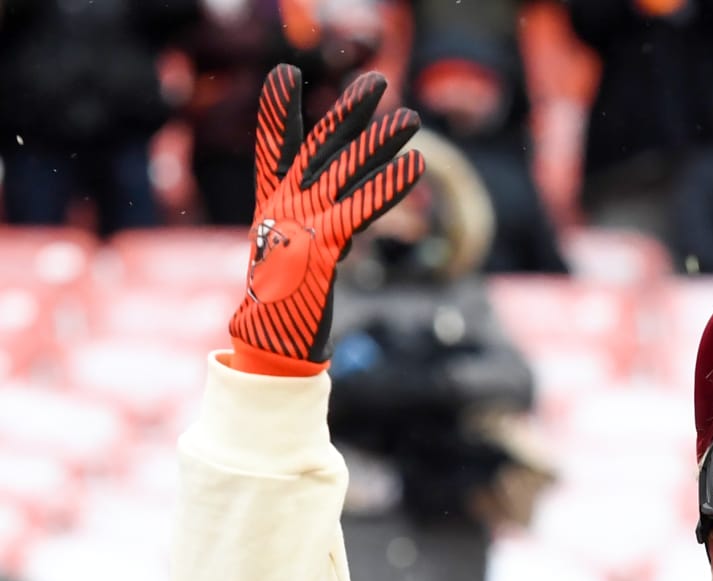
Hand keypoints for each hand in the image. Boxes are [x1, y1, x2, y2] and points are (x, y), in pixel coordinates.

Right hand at [228, 66, 424, 374]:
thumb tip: (343, 235)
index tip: (284, 74)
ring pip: (346, 170)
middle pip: (320, 148)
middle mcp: (282, 208)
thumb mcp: (292, 264)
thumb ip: (313, 240)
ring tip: (411, 114)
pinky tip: (417, 163)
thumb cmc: (282, 309)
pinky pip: (362, 207)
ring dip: (381, 139)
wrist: (268, 348)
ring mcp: (299, 225)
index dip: (280, 113)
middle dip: (350, 112)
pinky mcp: (322, 248)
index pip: (275, 150)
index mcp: (271, 208)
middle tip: (377, 79)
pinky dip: (390, 184)